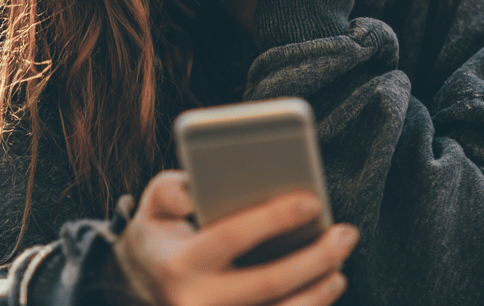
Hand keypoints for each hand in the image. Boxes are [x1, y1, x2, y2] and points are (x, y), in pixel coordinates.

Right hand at [110, 170, 358, 305]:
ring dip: (318, 293)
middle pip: (268, 283)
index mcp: (178, 264)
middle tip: (346, 233)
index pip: (232, 235)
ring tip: (339, 266)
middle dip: (314, 258)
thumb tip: (197, 189)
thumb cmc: (159, 235)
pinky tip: (322, 291)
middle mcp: (194, 303)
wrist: (137, 288)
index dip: (274, 217)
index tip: (312, 200)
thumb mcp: (155, 204)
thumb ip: (172, 189)